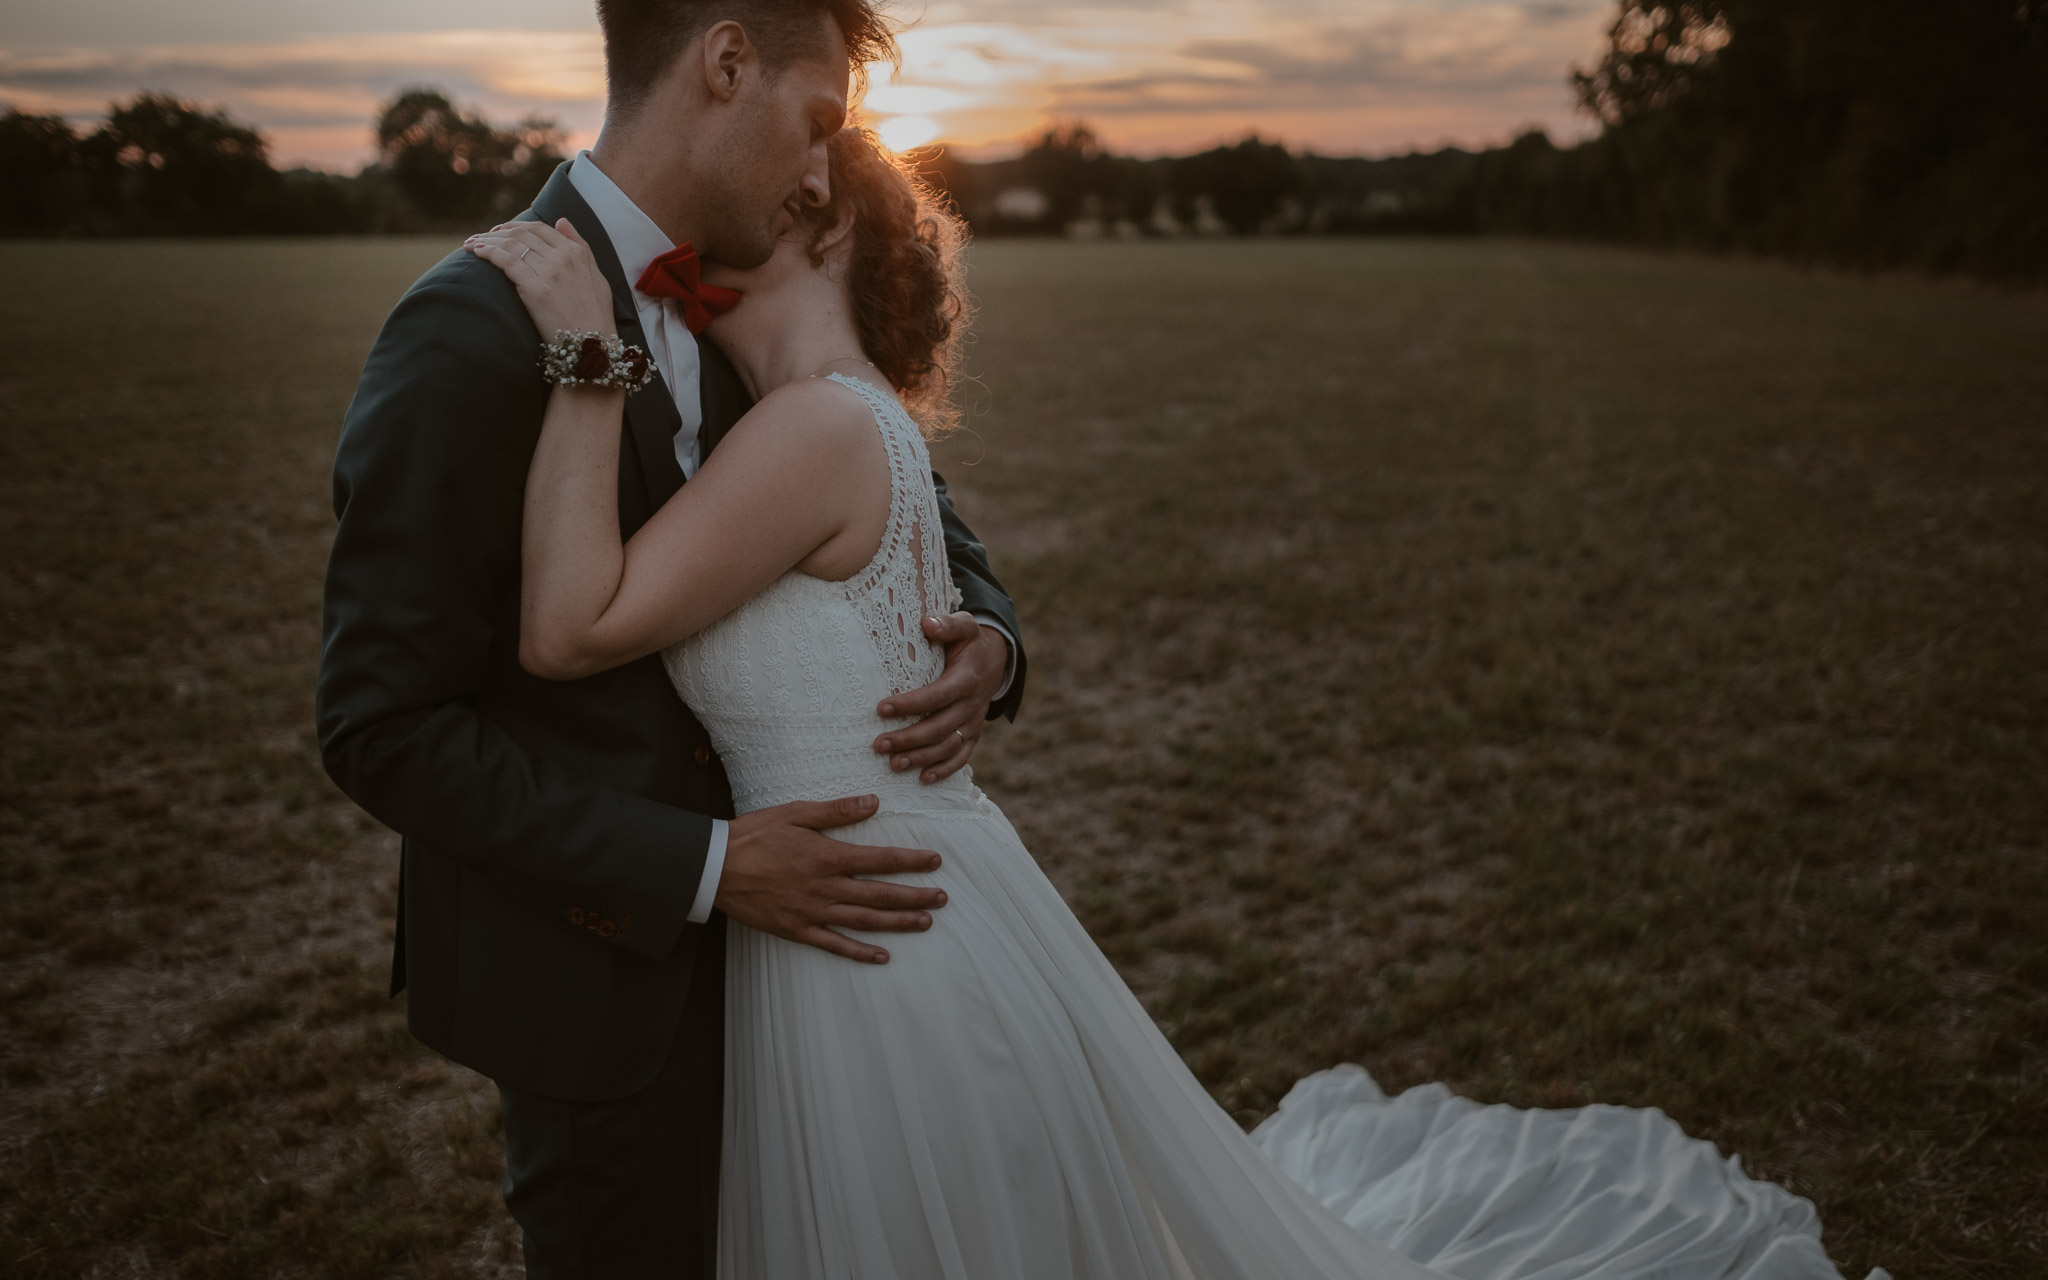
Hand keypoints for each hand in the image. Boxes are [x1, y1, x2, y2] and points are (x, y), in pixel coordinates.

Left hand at [464, 218, 614, 337]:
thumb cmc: (596, 316)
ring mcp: (550, 272)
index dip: (516, 226)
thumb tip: (561, 220)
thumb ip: (580, 246)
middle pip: (522, 234)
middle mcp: (564, 257)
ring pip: (511, 244)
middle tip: (481, 236)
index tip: (501, 231)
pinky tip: (476, 251)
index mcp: (577, 252)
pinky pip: (506, 261)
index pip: (540, 229)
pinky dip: (488, 252)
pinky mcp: (536, 289)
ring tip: (472, 243)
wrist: (593, 346)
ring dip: (487, 240)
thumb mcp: (597, 276)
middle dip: (497, 232)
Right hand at [714, 794, 947, 963]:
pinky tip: (882, 956)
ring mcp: (812, 912)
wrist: (715, 867)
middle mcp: (826, 887)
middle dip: (914, 897)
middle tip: (942, 899)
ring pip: (864, 921)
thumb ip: (837, 811)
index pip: (880, 860)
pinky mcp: (797, 930)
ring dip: (897, 923)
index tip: (935, 861)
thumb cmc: (754, 835)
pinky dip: (860, 952)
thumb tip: (874, 802)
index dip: (910, 861)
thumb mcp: (795, 813)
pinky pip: (834, 945)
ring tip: (925, 923)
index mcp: (828, 856)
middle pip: (880, 894)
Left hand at [873, 614, 1009, 783]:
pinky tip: (922, 779)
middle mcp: (972, 705)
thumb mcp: (965, 625)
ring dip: (921, 758)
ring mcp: (973, 723)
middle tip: (878, 745)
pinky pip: (962, 757)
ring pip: (947, 747)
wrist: (995, 660)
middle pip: (939, 727)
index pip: (936, 695)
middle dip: (908, 739)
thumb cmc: (969, 642)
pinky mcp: (973, 735)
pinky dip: (944, 770)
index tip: (881, 709)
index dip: (910, 704)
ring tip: (893, 765)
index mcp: (966, 679)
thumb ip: (947, 624)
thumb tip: (927, 623)